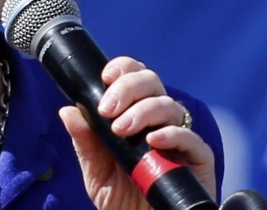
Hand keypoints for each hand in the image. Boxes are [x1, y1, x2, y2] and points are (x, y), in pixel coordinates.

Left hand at [58, 57, 215, 209]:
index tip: (105, 78)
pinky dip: (171, 133)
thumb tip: (67, 111)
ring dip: (142, 111)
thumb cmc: (122, 199)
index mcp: (135, 114)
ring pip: (169, 105)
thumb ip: (85, 141)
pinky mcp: (199, 159)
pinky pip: (191, 137)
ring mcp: (180, 138)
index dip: (123, 68)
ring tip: (121, 130)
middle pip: (152, 82)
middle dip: (128, 88)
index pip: (134, 76)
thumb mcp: (96, 170)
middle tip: (107, 110)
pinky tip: (153, 140)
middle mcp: (159, 120)